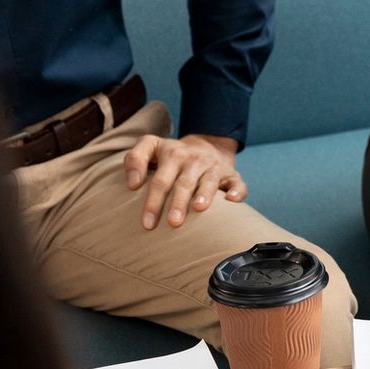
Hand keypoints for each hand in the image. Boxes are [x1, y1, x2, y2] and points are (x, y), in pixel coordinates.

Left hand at [123, 133, 246, 228]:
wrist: (208, 145)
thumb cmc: (172, 155)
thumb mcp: (151, 146)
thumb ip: (134, 159)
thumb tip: (132, 185)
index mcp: (172, 154)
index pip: (160, 178)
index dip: (153, 199)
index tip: (146, 221)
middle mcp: (193, 160)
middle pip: (184, 182)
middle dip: (178, 203)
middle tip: (172, 223)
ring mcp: (214, 167)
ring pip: (209, 181)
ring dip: (204, 195)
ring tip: (198, 209)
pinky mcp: (231, 175)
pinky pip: (237, 183)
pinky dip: (237, 191)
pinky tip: (232, 201)